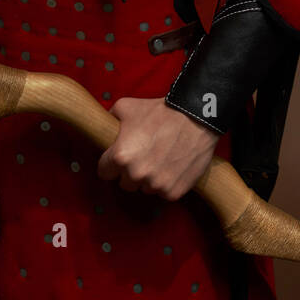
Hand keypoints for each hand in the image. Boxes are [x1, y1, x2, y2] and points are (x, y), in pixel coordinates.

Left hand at [97, 96, 220, 201]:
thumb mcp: (126, 106)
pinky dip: (166, 183)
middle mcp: (136, 174)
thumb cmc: (160, 111)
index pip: (104, 172)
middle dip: (129, 172)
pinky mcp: (173, 192)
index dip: (110, 164)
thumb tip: (102, 127)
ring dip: (148, 178)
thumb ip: (109, 119)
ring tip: (159, 159)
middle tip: (142, 156)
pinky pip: (162, 193)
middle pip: (124, 183)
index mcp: (121, 156)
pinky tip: (171, 166)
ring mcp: (156, 185)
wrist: (196, 118)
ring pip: (144, 189)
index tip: (117, 159)